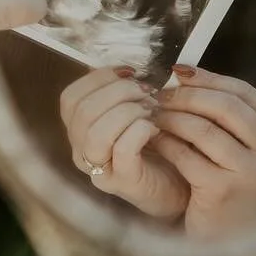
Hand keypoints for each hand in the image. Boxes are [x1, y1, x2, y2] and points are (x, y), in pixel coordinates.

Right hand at [59, 67, 189, 221]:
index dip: (98, 78)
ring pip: (96, 132)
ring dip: (128, 111)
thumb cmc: (161, 147)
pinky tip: (156, 129)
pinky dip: (141, 130)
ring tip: (151, 110)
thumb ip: (122, 93)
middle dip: (118, 92)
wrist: (184, 188)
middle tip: (146, 92)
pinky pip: (123, 149)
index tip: (129, 72)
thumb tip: (122, 67)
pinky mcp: (124, 183)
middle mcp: (82, 153)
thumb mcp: (136, 114)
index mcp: (80, 131)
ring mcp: (101, 170)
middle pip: (82, 112)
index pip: (71, 98)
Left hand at [150, 67, 255, 238]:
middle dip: (188, 96)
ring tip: (152, 115)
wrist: (225, 243)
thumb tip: (183, 73)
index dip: (209, 78)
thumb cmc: (226, 188)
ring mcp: (253, 173)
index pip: (245, 93)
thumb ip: (223, 116)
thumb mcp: (237, 150)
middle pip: (226, 106)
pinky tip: (152, 140)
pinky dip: (166, 144)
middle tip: (159, 94)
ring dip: (172, 118)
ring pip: (204, 129)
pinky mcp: (226, 190)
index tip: (178, 71)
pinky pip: (188, 155)